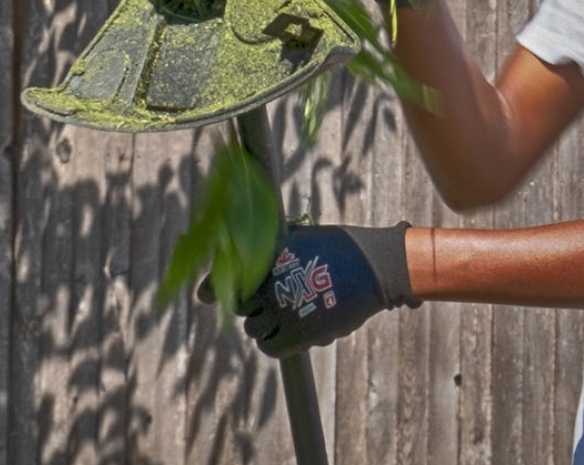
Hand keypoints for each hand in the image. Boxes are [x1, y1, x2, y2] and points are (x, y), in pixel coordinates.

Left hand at [200, 223, 418, 357]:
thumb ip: (274, 247)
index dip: (216, 287)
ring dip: (263, 326)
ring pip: (254, 328)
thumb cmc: (342, 248)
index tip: (206, 295)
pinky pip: (271, 346)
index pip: (226, 278)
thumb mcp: (303, 236)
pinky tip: (284, 335)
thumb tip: (243, 251)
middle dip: (251, 306)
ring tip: (281, 319)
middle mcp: (272, 282)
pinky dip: (274, 343)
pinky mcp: (299, 332)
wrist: (377, 267)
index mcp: (269, 256)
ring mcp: (284, 308)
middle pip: (240, 306)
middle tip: (268, 304)